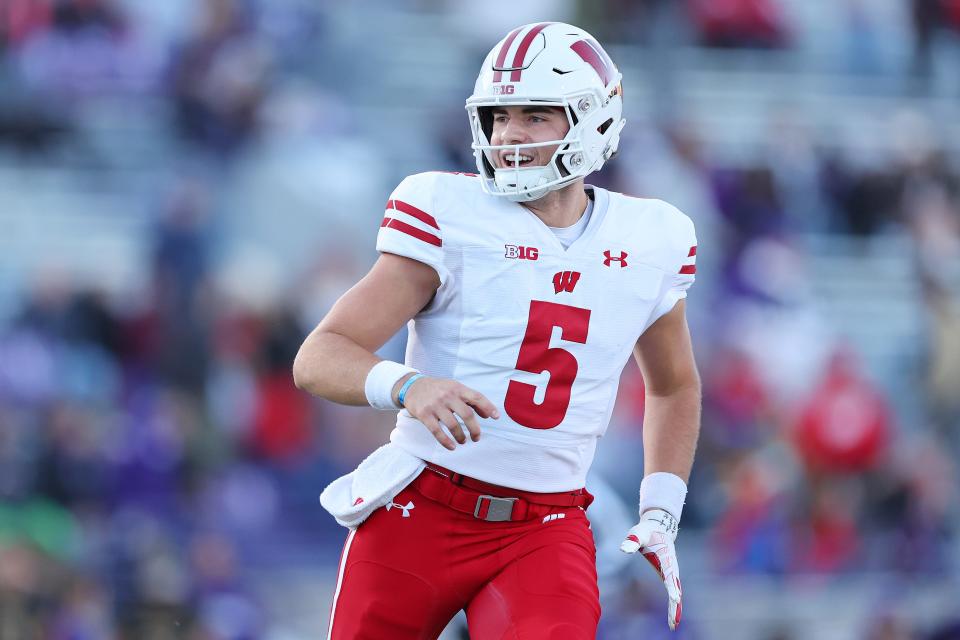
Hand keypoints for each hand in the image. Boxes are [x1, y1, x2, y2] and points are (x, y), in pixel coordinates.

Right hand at [395, 376, 499, 449]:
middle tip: (476, 438)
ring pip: (453, 425)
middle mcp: (447, 395)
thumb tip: (487, 414)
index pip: (476, 397)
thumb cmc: (438, 389)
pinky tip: (452, 447)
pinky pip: (437, 431)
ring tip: (463, 441)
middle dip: (475, 429)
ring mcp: (435, 405)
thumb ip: (470, 399)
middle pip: (467, 414)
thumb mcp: (454, 387)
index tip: (496, 417)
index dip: (488, 407)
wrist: (412, 386)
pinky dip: (446, 441)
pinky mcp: (424, 414)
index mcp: (457, 388)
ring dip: (461, 437)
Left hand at [620, 508, 682, 629]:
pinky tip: (672, 616)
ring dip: (675, 609)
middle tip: (674, 623)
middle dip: (675, 606)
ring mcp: (672, 572)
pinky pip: (673, 591)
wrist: (659, 527)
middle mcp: (672, 567)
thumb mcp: (638, 533)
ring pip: (676, 593)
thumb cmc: (646, 531)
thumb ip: (632, 540)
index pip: (670, 575)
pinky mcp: (669, 574)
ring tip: (673, 625)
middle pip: (675, 589)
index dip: (672, 587)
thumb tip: (623, 549)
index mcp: (666, 558)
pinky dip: (674, 604)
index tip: (675, 598)